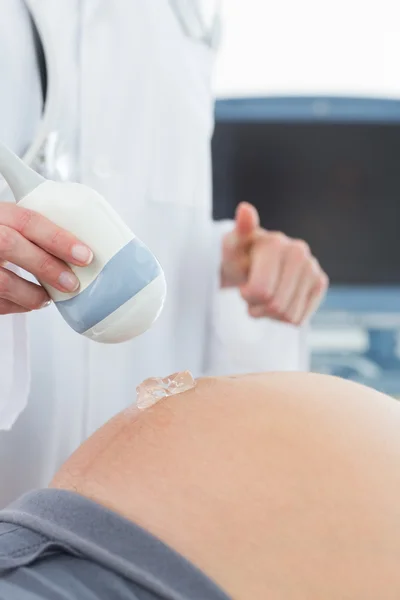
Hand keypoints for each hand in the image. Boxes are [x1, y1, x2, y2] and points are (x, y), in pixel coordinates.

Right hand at [0, 203, 92, 314]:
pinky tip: (28, 303)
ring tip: (47, 297)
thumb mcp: (11, 225)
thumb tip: (81, 251)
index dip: (58, 238)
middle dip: (47, 267)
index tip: (84, 255)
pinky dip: (18, 306)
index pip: (27, 220)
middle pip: (11, 246)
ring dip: (33, 294)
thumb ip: (35, 233)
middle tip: (71, 283)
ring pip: (3, 281)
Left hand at [221, 202, 327, 324]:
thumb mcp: (231, 247)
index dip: (247, 295)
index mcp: (276, 244)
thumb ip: (238, 232)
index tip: (244, 284)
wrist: (250, 262)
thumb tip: (245, 210)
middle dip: (258, 306)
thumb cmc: (238, 256)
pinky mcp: (320, 282)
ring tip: (264, 295)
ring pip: (288, 316)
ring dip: (270, 313)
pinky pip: (300, 319)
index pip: (261, 292)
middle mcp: (299, 252)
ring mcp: (312, 267)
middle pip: (276, 306)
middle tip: (252, 293)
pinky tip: (279, 300)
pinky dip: (284, 317)